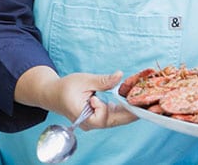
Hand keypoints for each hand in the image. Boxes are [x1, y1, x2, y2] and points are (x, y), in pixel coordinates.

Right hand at [15, 66, 137, 129]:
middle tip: (145, 105)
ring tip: (141, 102)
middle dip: (129, 113)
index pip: (101, 118)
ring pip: (114, 120)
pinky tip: (130, 102)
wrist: (52, 94)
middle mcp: (89, 123)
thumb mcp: (84, 80)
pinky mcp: (97, 119)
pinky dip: (122, 110)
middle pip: (113, 121)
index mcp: (82, 115)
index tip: (102, 97)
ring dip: (127, 111)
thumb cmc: (65, 87)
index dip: (104, 108)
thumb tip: (120, 75)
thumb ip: (102, 81)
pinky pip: (112, 117)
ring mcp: (93, 123)